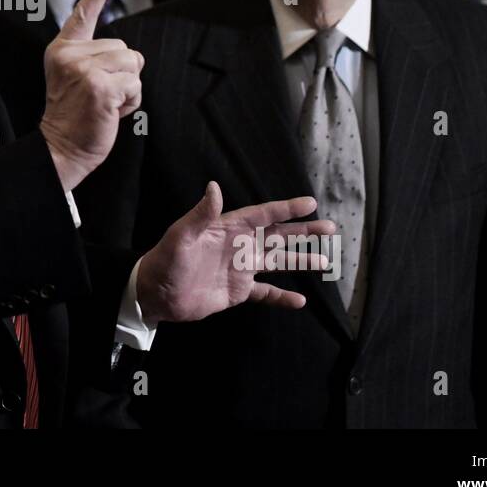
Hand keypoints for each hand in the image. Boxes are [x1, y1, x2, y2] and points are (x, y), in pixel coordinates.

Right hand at [40, 0, 142, 190]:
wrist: (61, 148)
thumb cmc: (76, 116)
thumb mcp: (78, 79)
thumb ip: (96, 60)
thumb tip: (132, 56)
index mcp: (62, 49)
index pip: (83, 15)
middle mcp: (69, 55)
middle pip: (123, 48)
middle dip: (122, 74)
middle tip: (99, 96)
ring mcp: (83, 70)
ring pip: (132, 64)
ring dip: (128, 88)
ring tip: (105, 103)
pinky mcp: (99, 86)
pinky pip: (135, 85)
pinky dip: (130, 102)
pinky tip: (110, 112)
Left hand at [136, 182, 333, 322]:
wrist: (156, 295)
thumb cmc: (166, 260)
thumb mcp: (181, 236)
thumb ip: (200, 214)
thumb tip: (214, 186)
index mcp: (228, 229)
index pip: (263, 215)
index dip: (286, 209)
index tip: (310, 203)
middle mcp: (239, 246)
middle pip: (277, 236)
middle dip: (304, 232)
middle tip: (330, 227)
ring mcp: (240, 269)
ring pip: (277, 261)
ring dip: (300, 260)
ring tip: (325, 260)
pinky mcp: (237, 291)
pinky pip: (265, 292)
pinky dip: (282, 296)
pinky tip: (300, 301)